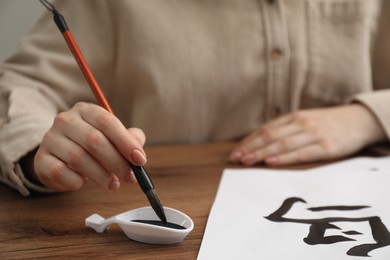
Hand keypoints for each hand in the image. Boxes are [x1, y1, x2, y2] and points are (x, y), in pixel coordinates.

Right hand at [34, 102, 146, 191]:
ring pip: (78, 157)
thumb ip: (130, 140)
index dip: (126, 142)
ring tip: (113, 184)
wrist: (59, 157)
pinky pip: (61, 172)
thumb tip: (139, 154)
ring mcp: (51, 138)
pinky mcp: (41, 159)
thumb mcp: (112, 138)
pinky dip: (77, 181)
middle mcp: (66, 120)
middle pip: (94, 140)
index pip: (107, 122)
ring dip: (101, 175)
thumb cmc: (92, 147)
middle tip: (129, 177)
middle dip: (116, 162)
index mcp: (86, 110)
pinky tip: (84, 182)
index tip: (140, 160)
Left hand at [229, 104, 386, 165]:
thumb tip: (261, 143)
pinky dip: (284, 157)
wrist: (358, 120)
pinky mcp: (325, 146)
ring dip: (261, 153)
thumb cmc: (326, 124)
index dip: (248, 141)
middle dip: (250, 148)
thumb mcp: (304, 121)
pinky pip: (301, 153)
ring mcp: (313, 134)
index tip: (234, 152)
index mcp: (293, 117)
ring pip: (281, 144)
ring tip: (247, 161)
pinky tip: (271, 162)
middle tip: (235, 159)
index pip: (265, 130)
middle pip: (269, 136)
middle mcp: (300, 124)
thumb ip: (285, 129)